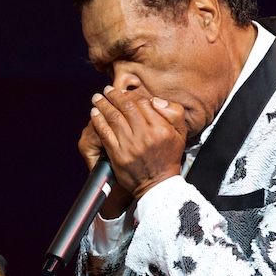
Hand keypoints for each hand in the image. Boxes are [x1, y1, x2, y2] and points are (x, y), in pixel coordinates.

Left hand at [86, 86, 185, 200]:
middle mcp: (146, 135)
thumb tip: (155, 100)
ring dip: (103, 105)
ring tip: (97, 98)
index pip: (144, 103)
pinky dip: (98, 121)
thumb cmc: (168, 158)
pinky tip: (94, 114)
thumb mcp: (180, 134)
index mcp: (161, 128)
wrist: (158, 185)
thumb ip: (174, 113)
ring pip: (114, 118)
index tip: (125, 93)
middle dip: (114, 96)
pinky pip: (105, 133)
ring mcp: (130, 145)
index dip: (132, 95)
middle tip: (107, 90)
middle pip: (126, 107)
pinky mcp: (118, 155)